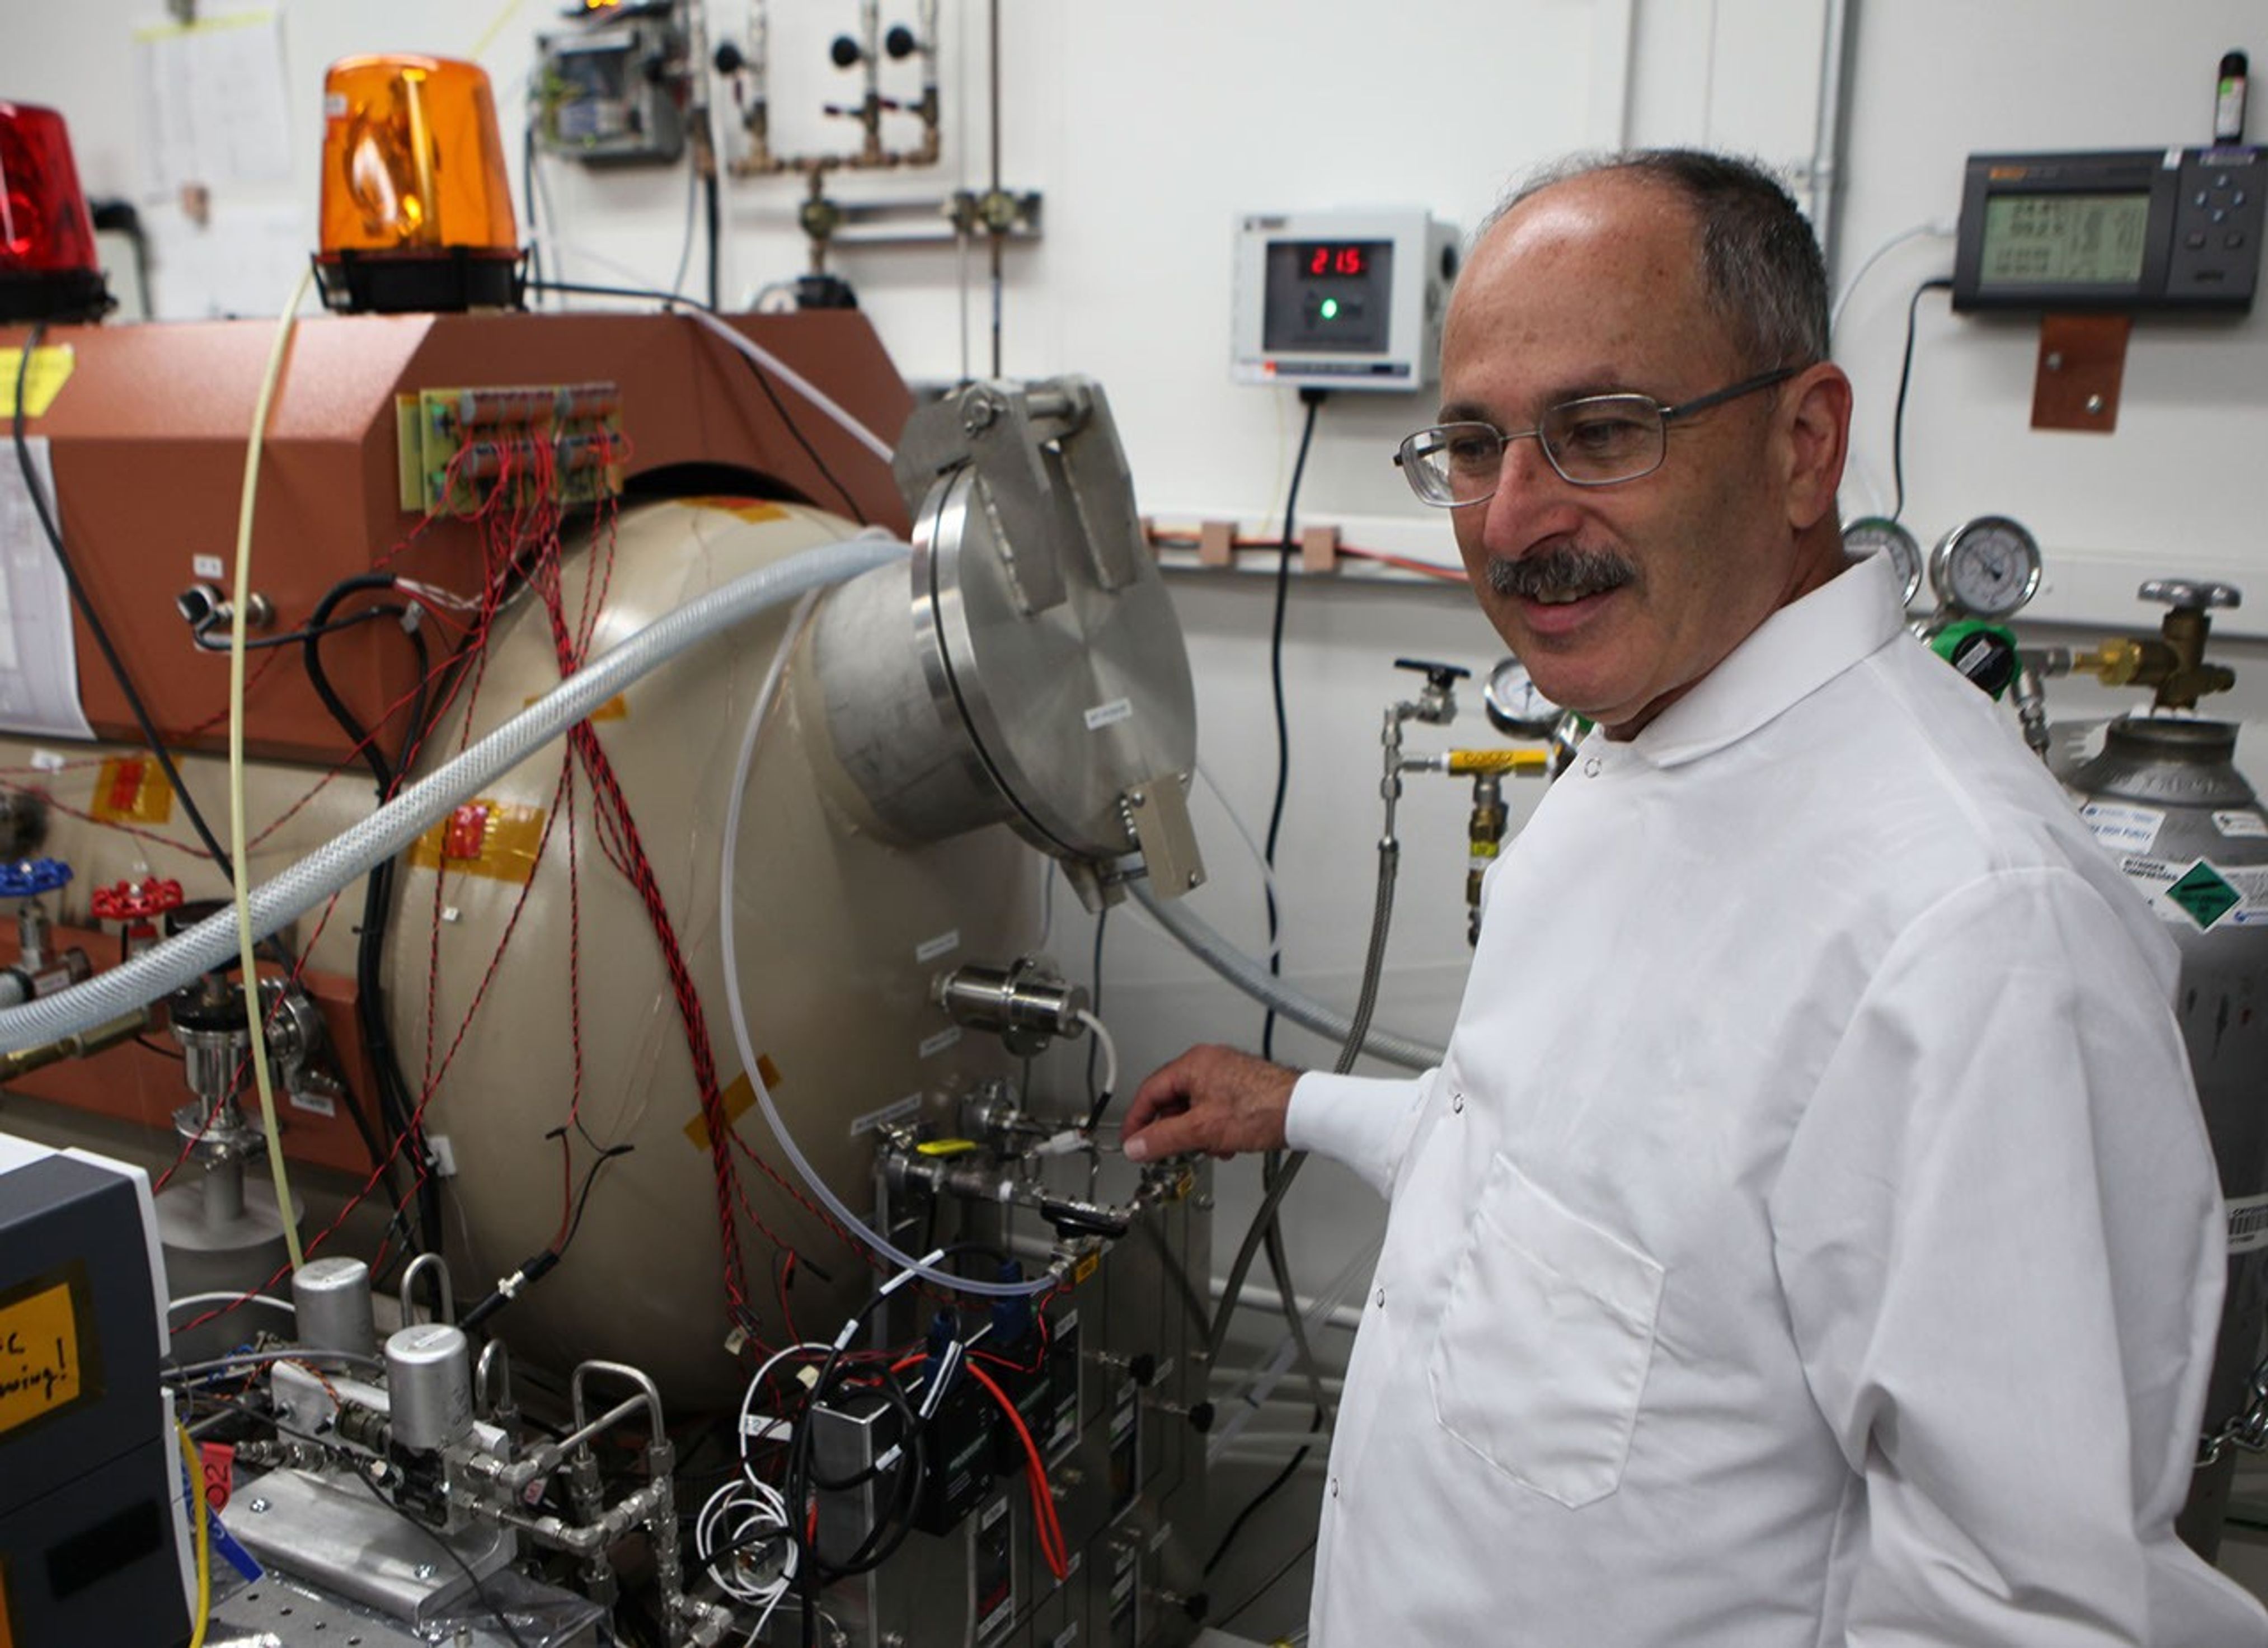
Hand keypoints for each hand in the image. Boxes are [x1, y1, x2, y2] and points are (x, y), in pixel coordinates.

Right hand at [1120, 1044, 1298, 1163]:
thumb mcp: (1202, 1130)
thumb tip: (1136, 1145)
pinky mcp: (1242, 1086)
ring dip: (1197, 1133)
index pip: (1149, 1091)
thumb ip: (1163, 1138)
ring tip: (1210, 1148)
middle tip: (1170, 1151)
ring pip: (1195, 1107)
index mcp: (1193, 1064)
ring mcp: (1226, 1073)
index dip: (1137, 1120)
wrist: (1304, 1110)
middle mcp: (1209, 1062)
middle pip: (1172, 1099)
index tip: (1132, 1142)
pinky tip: (1226, 1143)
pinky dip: (1214, 1128)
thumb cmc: (1263, 1108)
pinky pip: (1214, 1108)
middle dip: (1173, 1130)